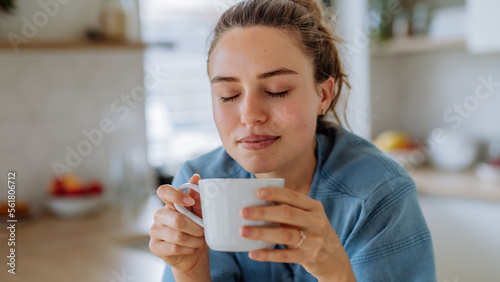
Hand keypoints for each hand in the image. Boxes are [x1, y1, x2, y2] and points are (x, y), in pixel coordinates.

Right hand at [149, 174, 208, 275]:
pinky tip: (192, 248)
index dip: (176, 195)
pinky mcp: (154, 246)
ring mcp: (154, 231)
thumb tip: (196, 176)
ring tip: (200, 241)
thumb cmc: (195, 230)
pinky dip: (188, 249)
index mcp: (169, 204)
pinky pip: (174, 247)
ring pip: (178, 236)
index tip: (190, 202)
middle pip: (177, 219)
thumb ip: (197, 196)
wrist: (193, 254)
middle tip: (203, 232)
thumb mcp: (199, 212)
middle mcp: (159, 215)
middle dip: (196, 228)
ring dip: (194, 240)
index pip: (163, 191)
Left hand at [239, 187, 355, 280]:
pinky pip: (285, 256)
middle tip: (243, 212)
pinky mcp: (309, 258)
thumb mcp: (309, 218)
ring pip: (285, 235)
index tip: (257, 192)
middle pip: (287, 214)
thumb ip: (290, 211)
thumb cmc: (314, 233)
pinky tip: (253, 253)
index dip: (275, 193)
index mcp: (314, 208)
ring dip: (262, 233)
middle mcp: (316, 222)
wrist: (336, 261)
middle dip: (263, 212)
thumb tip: (257, 203)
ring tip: (243, 231)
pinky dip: (268, 255)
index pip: (293, 197)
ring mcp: (314, 241)